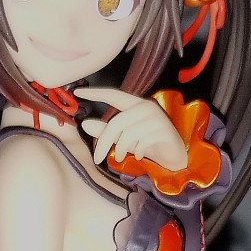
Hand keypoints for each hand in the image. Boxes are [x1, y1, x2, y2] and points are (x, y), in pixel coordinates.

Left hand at [75, 86, 189, 170]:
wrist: (173, 154)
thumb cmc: (147, 143)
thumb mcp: (123, 138)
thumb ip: (106, 131)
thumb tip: (84, 124)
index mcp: (134, 104)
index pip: (113, 95)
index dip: (96, 93)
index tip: (77, 92)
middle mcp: (145, 107)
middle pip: (117, 121)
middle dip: (104, 141)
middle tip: (97, 158)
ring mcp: (156, 118)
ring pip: (128, 134)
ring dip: (121, 149)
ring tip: (120, 157)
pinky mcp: (164, 130)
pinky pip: (142, 141)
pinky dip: (137, 152)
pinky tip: (139, 156)